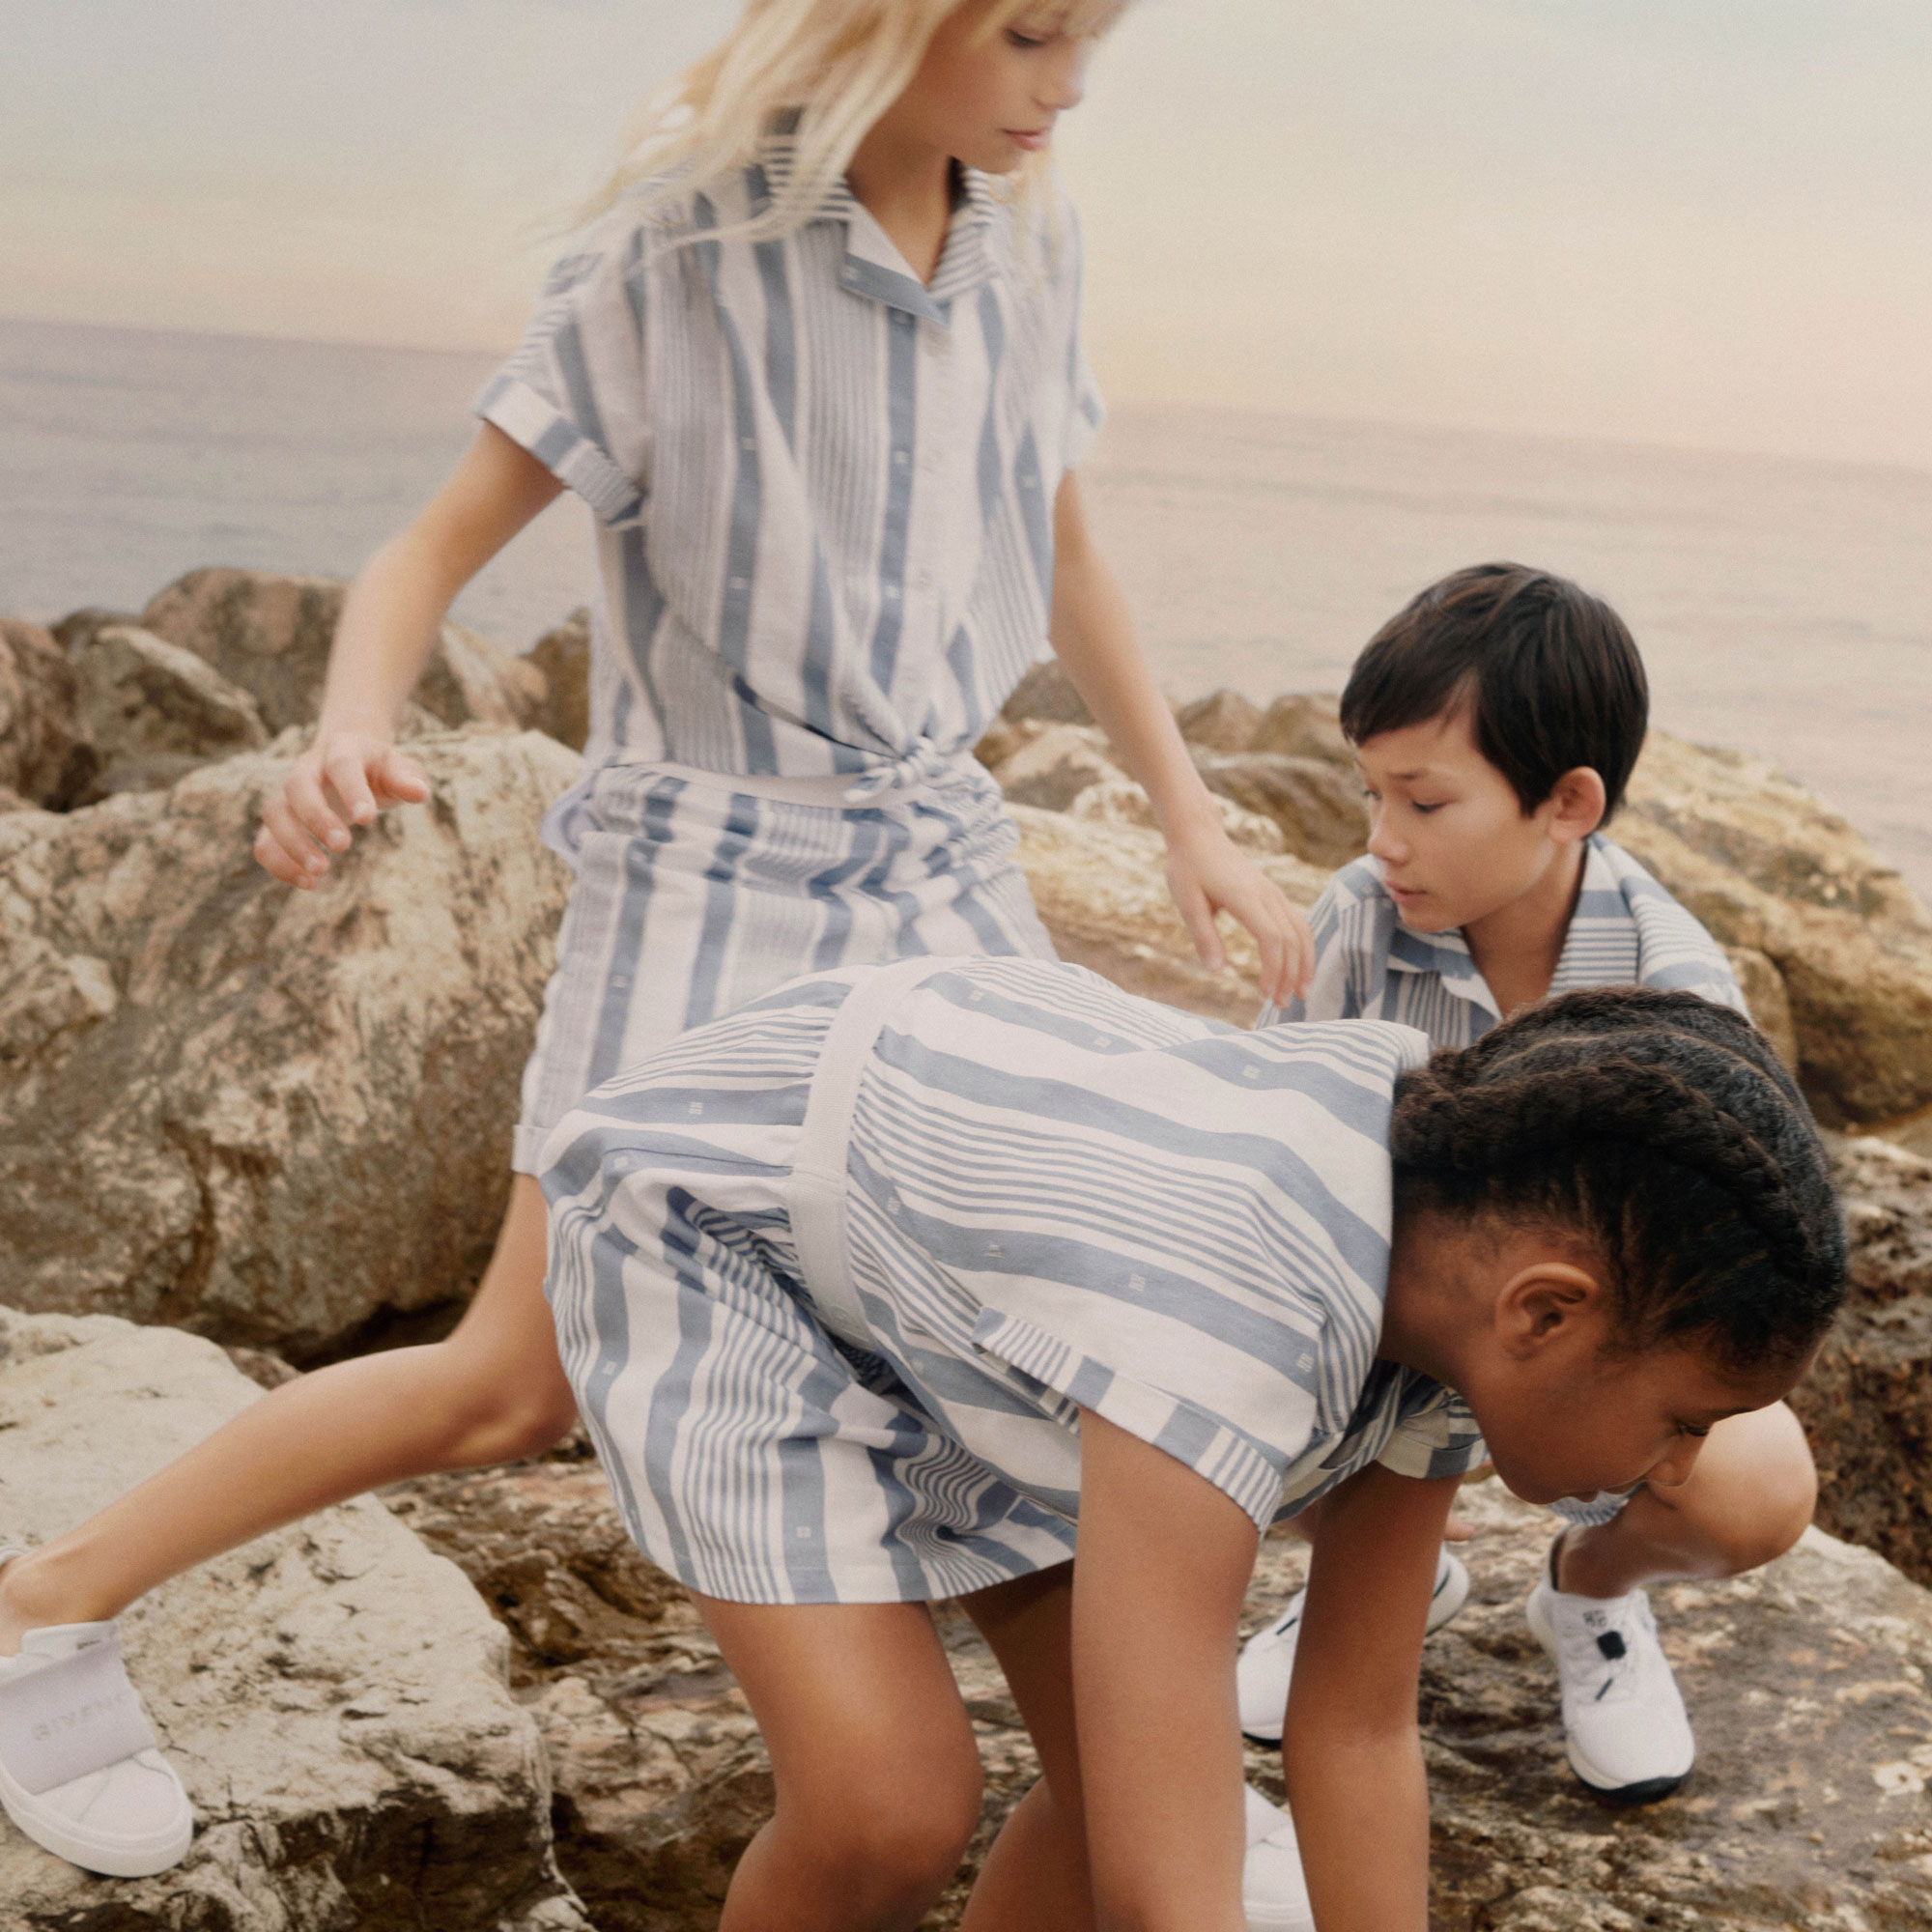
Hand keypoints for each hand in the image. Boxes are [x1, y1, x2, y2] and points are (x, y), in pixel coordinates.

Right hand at [255, 728, 430, 887]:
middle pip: (298, 786)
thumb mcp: (398, 768)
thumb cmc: (378, 769)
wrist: (347, 758)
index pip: (342, 765)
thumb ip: (407, 779)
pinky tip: (307, 883)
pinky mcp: (280, 820)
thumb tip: (420, 793)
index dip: (352, 791)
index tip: (367, 820)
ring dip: (291, 844)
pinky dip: (278, 863)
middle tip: (343, 846)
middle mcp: (308, 767)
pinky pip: (264, 840)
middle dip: (317, 818)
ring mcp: (288, 793)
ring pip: (274, 813)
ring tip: (319, 873)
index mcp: (342, 748)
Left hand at [1163, 818, 1314, 1006]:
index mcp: (1245, 897)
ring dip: (1304, 963)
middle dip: (1291, 975)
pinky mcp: (1273, 894)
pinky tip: (1297, 967)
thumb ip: (1204, 936)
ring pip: (1301, 930)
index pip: (1271, 938)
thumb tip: (1216, 972)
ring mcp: (1273, 893)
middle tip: (1282, 1005)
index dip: (1274, 968)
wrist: (1199, 834)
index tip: (1266, 994)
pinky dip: (1302, 947)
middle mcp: (1267, 895)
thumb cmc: (1188, 867)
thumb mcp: (1187, 902)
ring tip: (1301, 992)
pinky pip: (1297, 922)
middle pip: (1291, 939)